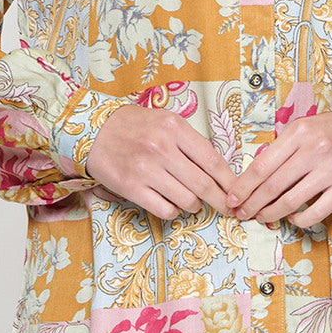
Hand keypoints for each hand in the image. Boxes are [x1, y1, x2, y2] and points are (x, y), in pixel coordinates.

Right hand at [84, 104, 236, 220]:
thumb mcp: (165, 121)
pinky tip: (172, 203)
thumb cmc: (135, 126)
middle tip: (227, 208)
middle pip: (203, 184)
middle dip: (220, 200)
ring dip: (195, 205)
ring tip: (192, 200)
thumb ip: (189, 141)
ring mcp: (146, 169)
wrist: (94, 131)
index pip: (212, 160)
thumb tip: (218, 169)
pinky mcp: (132, 188)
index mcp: (174, 128)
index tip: (237, 191)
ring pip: (187, 200)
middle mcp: (162, 148)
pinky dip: (174, 211)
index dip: (229, 180)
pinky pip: (165, 210)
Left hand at [226, 111, 331, 228]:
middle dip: (252, 204)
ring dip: (271, 214)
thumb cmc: (329, 132)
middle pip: (273, 186)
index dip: (244, 186)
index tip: (233, 198)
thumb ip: (281, 149)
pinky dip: (299, 219)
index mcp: (298, 133)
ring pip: (291, 201)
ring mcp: (331, 170)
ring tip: (262, 217)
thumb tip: (252, 178)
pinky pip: (316, 212)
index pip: (262, 165)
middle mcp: (314, 150)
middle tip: (242, 214)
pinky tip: (292, 217)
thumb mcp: (303, 129)